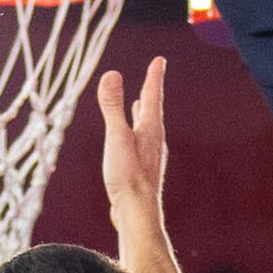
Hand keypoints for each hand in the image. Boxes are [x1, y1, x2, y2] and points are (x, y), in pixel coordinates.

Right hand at [96, 58, 169, 221]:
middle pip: (152, 108)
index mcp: (150, 129)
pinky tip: (131, 138)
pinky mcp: (141, 167)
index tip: (160, 60)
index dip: (155, 76)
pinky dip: (136, 129)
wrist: (137, 212)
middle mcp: (153, 139)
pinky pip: (140, 140)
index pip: (153, 95)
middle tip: (154, 74)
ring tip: (140, 101)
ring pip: (146, 125)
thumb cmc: (128, 176)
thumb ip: (113, 107)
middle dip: (151, 90)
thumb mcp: (116, 137)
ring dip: (143, 110)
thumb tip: (112, 74)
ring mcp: (148, 154)